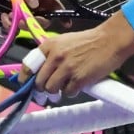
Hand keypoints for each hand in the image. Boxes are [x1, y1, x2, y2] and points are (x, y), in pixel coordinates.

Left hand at [18, 17, 133, 96]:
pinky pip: (68, 93)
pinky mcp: (79, 79)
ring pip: (51, 89)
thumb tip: (40, 72)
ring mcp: (67, 68)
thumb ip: (51, 54)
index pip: (29, 65)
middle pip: (39, 82)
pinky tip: (78, 84)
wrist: (110, 40)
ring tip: (66, 84)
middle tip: (51, 87)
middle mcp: (55, 57)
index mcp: (49, 46)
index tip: (24, 84)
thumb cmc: (88, 41)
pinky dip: (71, 92)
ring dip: (57, 91)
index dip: (25, 78)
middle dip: (43, 87)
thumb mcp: (65, 42)